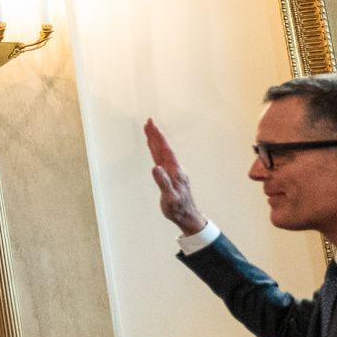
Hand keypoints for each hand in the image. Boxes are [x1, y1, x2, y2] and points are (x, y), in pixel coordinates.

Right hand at [144, 119, 208, 238]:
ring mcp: (173, 171)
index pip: (166, 151)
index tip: (152, 126)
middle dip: (156, 134)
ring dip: (155, 140)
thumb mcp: (170, 197)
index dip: (159, 138)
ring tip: (149, 129)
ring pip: (162, 152)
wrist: (187, 215)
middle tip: (149, 121)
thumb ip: (163, 182)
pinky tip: (154, 147)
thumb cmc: (177, 208)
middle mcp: (174, 168)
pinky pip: (161, 158)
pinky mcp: (170, 175)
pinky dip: (156, 150)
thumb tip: (155, 167)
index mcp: (174, 171)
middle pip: (164, 148)